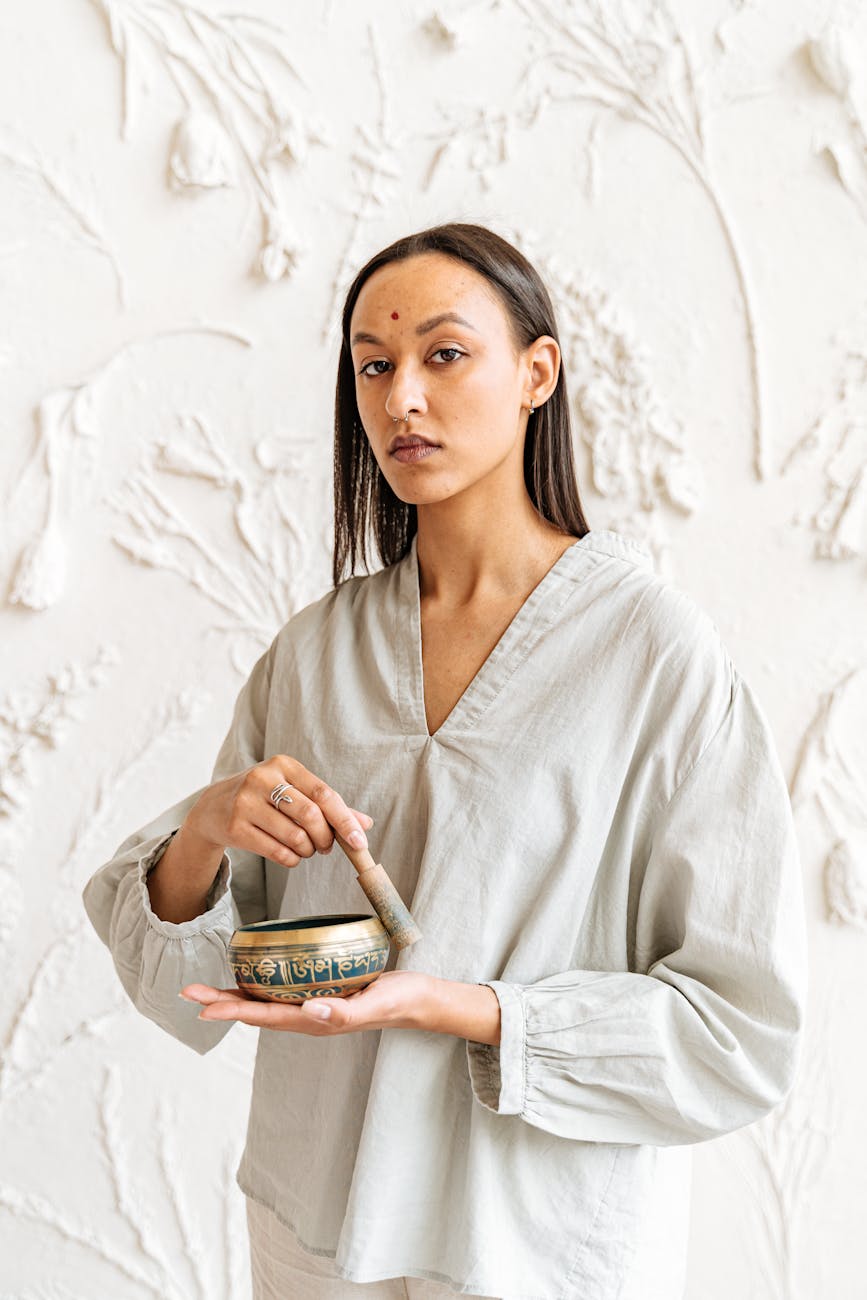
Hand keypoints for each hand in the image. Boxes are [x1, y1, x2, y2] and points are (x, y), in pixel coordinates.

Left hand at [180, 970, 436, 1033]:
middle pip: (256, 1010)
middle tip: (189, 991)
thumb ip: (343, 1010)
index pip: (265, 1015)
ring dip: (235, 995)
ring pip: (265, 1002)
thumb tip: (309, 1009)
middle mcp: (307, 1015)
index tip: (204, 1005)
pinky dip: (261, 985)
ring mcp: (312, 1006)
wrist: (417, 1000)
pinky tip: (253, 975)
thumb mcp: (374, 1003)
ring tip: (208, 989)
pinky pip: (282, 992)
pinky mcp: (320, 992)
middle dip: (222, 1001)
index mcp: (316, 1020)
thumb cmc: (397, 1000)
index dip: (233, 1009)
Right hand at [183, 754, 373, 870]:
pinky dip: (292, 859)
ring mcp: (246, 803)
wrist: (213, 807)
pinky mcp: (235, 827)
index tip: (360, 842)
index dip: (345, 819)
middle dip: (326, 838)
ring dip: (309, 850)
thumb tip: (365, 824)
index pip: (323, 793)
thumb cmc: (264, 798)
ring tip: (306, 849)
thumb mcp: (293, 792)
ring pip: (295, 837)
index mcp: (283, 765)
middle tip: (326, 847)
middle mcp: (262, 779)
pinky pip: (277, 852)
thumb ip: (329, 806)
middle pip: (311, 815)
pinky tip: (291, 855)